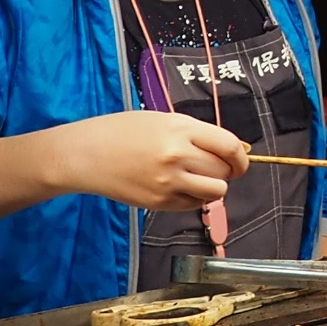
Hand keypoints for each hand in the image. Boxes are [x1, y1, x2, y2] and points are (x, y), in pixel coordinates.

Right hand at [49, 112, 250, 211]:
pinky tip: (180, 187)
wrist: (85, 154)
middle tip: (216, 169)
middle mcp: (176, 155)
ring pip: (215, 192)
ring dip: (214, 187)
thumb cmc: (122, 132)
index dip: (241, 156)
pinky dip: (194, 198)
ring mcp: (168, 182)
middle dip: (227, 172)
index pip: (229, 145)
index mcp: (180, 129)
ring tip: (199, 179)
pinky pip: (193, 205)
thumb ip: (195, 134)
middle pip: (224, 171)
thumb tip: (231, 149)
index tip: (240, 161)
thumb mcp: (162, 120)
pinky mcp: (159, 202)